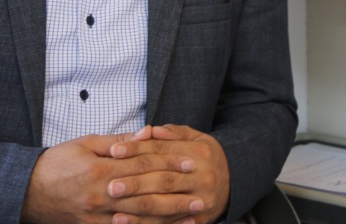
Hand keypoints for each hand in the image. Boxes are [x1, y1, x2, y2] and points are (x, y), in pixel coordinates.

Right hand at [21, 126, 198, 223]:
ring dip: (169, 219)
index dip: (169, 163)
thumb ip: (118, 142)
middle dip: (176, 195)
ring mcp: (97, 218)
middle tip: (201, 194)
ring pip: (140, 220)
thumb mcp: (85, 144)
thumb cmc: (56, 164)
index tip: (191, 162)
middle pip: (147, 195)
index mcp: (101, 171)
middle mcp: (101, 197)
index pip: (143, 165)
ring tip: (192, 217)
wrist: (24, 192)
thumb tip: (147, 133)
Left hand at [107, 124, 229, 223]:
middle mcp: (201, 177)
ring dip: (139, 211)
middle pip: (164, 180)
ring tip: (116, 211)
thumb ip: (172, 133)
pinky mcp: (198, 220)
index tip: (114, 152)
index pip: (162, 151)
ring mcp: (201, 201)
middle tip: (111, 186)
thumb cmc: (205, 156)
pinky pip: (171, 223)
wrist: (235, 181)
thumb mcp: (195, 137)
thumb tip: (150, 130)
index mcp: (198, 153)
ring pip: (166, 206)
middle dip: (136, 184)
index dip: (137, 150)